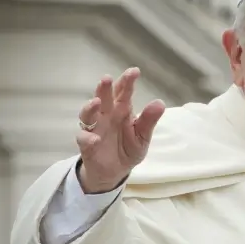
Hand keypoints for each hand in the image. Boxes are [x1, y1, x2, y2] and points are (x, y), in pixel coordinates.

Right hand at [76, 67, 165, 193]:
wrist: (116, 172)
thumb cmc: (128, 148)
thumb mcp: (142, 136)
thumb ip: (148, 121)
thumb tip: (160, 103)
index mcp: (122, 110)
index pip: (123, 92)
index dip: (127, 81)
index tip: (134, 72)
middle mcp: (106, 115)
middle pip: (104, 97)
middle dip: (104, 88)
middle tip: (107, 78)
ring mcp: (94, 128)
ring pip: (88, 113)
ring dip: (90, 107)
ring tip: (96, 102)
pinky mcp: (86, 144)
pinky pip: (84, 138)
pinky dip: (88, 138)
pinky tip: (95, 139)